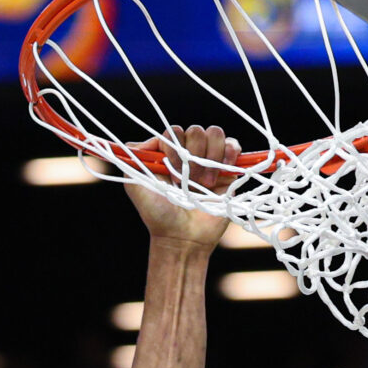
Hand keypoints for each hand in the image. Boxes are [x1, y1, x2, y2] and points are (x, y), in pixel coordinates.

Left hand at [127, 125, 242, 249]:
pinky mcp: (228, 170)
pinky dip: (229, 152)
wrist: (182, 237)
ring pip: (215, 133)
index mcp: (168, 154)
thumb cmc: (157, 214)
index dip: (174, 148)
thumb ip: (134, 155)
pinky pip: (233, 145)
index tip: (172, 172)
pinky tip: (222, 170)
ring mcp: (209, 160)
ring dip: (210, 156)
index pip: (174, 131)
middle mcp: (189, 154)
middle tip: (189, 182)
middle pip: (196, 130)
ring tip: (205, 184)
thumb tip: (152, 137)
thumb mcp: (134, 184)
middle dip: (193, 155)